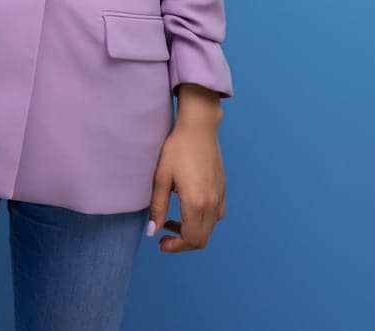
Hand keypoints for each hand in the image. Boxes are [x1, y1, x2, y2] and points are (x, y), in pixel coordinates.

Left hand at [147, 117, 226, 252]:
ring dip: (192, 232)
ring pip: (209, 229)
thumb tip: (152, 232)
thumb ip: (157, 208)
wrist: (199, 128)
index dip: (175, 247)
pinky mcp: (222, 189)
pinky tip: (188, 208)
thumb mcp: (161, 178)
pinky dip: (202, 221)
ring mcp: (219, 196)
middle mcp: (212, 203)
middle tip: (164, 236)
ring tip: (172, 220)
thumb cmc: (177, 149)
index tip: (161, 243)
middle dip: (182, 243)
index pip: (191, 239)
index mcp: (196, 202)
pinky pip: (216, 215)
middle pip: (202, 239)